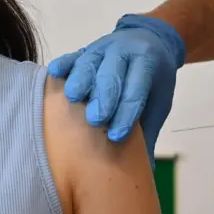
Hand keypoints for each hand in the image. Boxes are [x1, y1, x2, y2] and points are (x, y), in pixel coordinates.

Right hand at [48, 14, 185, 162]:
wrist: (151, 40)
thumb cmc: (153, 80)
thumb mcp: (159, 101)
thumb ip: (149, 132)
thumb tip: (144, 173)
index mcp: (148, 64)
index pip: (137, 90)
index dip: (127, 113)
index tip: (115, 137)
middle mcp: (125, 52)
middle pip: (113, 74)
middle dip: (104, 97)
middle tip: (94, 120)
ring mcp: (104, 48)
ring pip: (91, 62)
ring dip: (81, 80)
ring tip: (72, 98)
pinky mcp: (87, 48)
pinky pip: (74, 55)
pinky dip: (64, 63)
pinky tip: (54, 73)